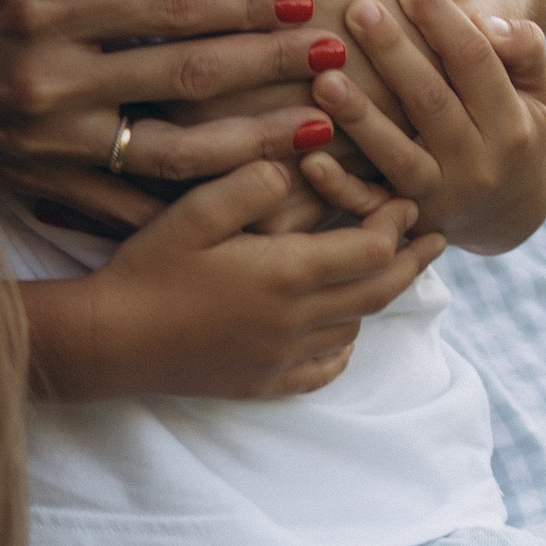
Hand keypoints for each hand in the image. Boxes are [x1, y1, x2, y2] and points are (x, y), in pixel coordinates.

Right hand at [0, 0, 349, 237]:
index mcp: (42, 15)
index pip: (165, 4)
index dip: (239, 2)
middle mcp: (51, 84)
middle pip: (185, 74)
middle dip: (267, 65)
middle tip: (334, 57)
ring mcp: (50, 144)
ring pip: (174, 148)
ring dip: (252, 140)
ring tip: (315, 129)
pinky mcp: (44, 186)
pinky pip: (133, 201)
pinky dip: (194, 201)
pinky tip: (251, 195)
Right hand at [30, 164, 443, 403]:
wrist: (108, 341)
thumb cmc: (147, 269)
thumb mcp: (194, 211)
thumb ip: (251, 183)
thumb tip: (298, 162)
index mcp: (286, 273)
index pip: (372, 249)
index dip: (397, 224)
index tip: (407, 201)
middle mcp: (296, 321)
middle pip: (378, 292)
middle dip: (413, 263)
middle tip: (436, 240)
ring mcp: (281, 357)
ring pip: (354, 328)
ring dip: (376, 298)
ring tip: (389, 274)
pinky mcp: (261, 383)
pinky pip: (323, 370)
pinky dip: (343, 347)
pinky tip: (340, 330)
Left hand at [299, 0, 545, 255]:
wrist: (510, 212)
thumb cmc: (516, 129)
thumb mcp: (539, 90)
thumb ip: (525, 49)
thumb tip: (489, 24)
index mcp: (511, 125)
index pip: (477, 64)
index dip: (445, 24)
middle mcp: (477, 165)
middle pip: (430, 102)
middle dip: (394, 54)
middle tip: (359, 9)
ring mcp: (438, 197)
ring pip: (395, 155)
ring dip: (358, 117)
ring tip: (324, 77)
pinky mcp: (405, 221)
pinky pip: (369, 206)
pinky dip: (339, 187)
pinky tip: (310, 159)